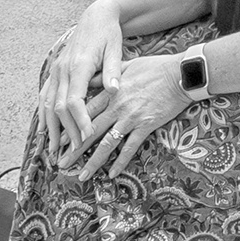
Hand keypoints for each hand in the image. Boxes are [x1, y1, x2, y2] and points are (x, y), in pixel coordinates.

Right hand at [35, 1, 123, 161]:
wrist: (95, 17)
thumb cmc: (108, 34)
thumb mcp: (115, 49)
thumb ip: (113, 71)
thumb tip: (114, 90)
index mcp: (79, 65)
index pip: (74, 100)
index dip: (79, 120)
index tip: (87, 136)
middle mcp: (63, 69)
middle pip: (59, 106)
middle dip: (66, 131)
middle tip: (74, 151)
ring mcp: (55, 71)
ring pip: (48, 104)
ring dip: (51, 128)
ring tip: (54, 150)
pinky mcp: (54, 72)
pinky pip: (44, 97)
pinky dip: (44, 115)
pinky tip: (45, 131)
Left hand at [60, 53, 194, 180]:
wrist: (181, 74)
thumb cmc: (156, 66)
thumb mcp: (127, 65)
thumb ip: (107, 74)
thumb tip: (90, 77)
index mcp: (111, 92)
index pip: (85, 112)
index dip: (70, 127)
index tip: (58, 140)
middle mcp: (117, 107)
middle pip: (90, 131)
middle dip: (74, 149)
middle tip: (61, 163)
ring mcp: (131, 117)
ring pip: (107, 144)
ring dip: (93, 162)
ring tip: (81, 175)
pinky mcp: (146, 125)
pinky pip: (130, 147)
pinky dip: (121, 162)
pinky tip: (112, 174)